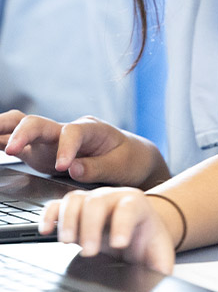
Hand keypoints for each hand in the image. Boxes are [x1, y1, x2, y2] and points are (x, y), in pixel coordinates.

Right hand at [1, 111, 168, 185]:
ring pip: (23, 126)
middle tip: (12, 149)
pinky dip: (2, 141)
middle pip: (40, 122)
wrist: (131, 157)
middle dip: (23, 133)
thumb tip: (72, 168)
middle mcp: (67, 129)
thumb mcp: (120, 165)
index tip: (63, 167)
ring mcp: (52, 139)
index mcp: (90, 129)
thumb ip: (96, 167)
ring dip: (4, 129)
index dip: (65, 148)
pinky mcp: (43, 151)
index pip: (72, 132)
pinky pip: (20, 143)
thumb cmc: (128, 159)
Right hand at [39, 187, 175, 273]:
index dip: (122, 224)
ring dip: (68, 219)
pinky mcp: (76, 210)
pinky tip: (46, 231)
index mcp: (137, 205)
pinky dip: (50, 215)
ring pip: (76, 199)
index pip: (129, 207)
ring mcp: (92, 201)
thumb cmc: (149, 243)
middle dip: (91, 226)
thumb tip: (158, 281)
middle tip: (90, 251)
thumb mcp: (160, 255)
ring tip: (67, 242)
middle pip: (98, 201)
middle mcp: (113, 198)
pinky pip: (58, 205)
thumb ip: (161, 266)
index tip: (119, 244)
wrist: (141, 229)